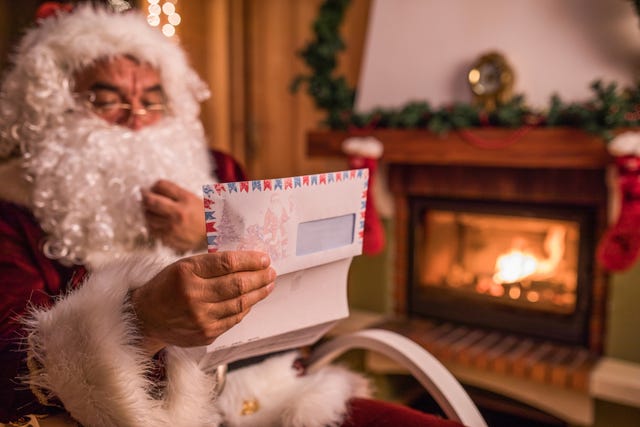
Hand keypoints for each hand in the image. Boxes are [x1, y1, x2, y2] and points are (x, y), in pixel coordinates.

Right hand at [130, 251, 275, 353]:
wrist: (146, 318)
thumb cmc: (167, 286)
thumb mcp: (183, 266)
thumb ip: (212, 264)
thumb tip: (246, 262)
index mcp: (187, 273)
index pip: (228, 263)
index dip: (250, 260)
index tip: (264, 258)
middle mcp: (194, 296)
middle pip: (238, 285)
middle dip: (260, 277)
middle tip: (271, 272)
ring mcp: (201, 318)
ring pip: (240, 304)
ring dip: (258, 293)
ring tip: (268, 285)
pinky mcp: (206, 334)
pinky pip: (234, 319)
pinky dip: (245, 308)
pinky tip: (251, 301)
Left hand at [141, 179, 205, 252]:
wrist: (214, 234)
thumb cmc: (203, 214)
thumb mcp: (193, 198)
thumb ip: (175, 193)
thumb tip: (153, 189)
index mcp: (186, 199)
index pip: (161, 185)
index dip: (154, 186)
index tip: (152, 188)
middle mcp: (178, 212)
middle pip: (150, 201)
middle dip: (144, 197)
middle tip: (144, 197)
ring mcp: (173, 227)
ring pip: (148, 217)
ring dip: (147, 212)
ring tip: (151, 211)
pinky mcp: (169, 239)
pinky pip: (152, 230)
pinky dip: (151, 225)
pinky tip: (156, 223)